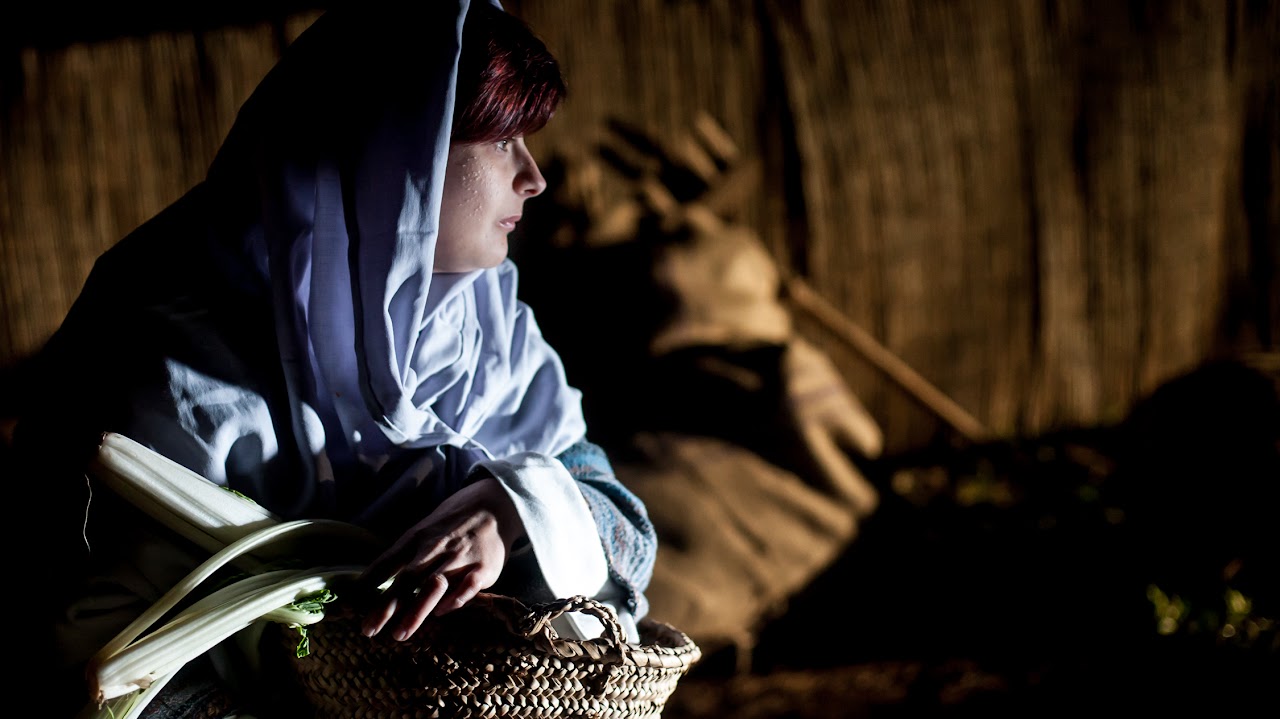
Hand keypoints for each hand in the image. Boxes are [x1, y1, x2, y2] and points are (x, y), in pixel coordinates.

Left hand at [356, 477, 523, 640]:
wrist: (493, 506)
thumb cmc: (450, 525)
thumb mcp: (421, 533)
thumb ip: (402, 557)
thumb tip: (372, 585)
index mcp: (416, 539)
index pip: (386, 563)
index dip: (366, 585)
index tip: (348, 607)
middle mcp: (435, 548)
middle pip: (407, 579)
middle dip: (386, 606)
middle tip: (368, 630)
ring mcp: (459, 558)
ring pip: (434, 586)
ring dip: (416, 610)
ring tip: (399, 634)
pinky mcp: (483, 567)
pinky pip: (467, 587)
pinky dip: (454, 600)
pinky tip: (441, 613)